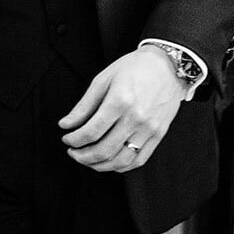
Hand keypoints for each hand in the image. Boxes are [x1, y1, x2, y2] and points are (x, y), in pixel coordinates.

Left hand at [58, 47, 183, 172]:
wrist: (167, 66)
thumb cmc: (134, 68)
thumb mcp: (103, 79)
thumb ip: (84, 105)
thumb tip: (66, 124)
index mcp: (120, 101)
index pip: (91, 132)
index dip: (74, 139)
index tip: (66, 138)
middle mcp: (136, 118)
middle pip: (104, 150)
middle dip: (82, 156)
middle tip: (72, 152)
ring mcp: (149, 129)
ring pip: (121, 161)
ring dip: (99, 165)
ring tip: (87, 159)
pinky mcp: (159, 135)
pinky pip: (138, 160)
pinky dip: (120, 166)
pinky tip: (108, 162)